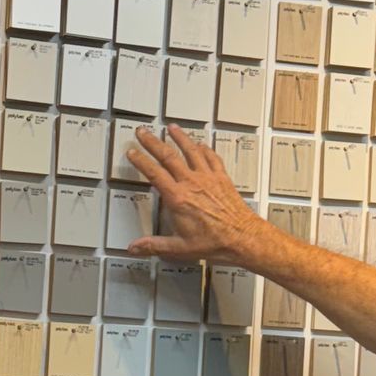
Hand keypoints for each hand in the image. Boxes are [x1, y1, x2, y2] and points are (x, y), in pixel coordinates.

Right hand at [127, 127, 269, 266]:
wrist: (243, 238)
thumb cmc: (215, 243)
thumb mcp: (180, 248)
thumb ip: (154, 245)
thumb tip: (135, 247)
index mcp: (178, 198)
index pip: (154, 173)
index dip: (141, 160)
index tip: (132, 152)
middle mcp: (192, 183)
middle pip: (168, 156)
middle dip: (153, 142)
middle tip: (143, 132)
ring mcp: (208, 178)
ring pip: (191, 151)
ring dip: (180, 137)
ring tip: (172, 128)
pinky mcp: (222, 179)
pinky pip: (212, 158)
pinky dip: (205, 149)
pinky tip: (201, 144)